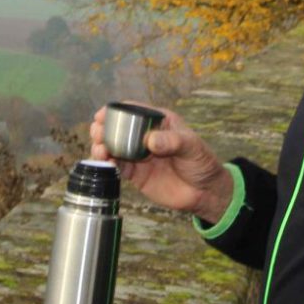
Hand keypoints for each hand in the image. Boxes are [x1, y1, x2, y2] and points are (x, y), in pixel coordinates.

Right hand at [88, 104, 232, 224]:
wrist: (205, 192)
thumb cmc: (202, 162)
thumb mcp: (192, 146)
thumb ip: (172, 142)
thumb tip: (151, 140)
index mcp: (158, 122)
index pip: (133, 111)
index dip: (115, 111)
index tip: (102, 115)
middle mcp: (144, 137)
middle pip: (117, 129)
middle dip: (103, 129)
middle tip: (98, 133)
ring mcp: (138, 156)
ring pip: (113, 148)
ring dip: (102, 147)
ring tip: (100, 150)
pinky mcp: (136, 174)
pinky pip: (117, 167)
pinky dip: (108, 165)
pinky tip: (105, 164)